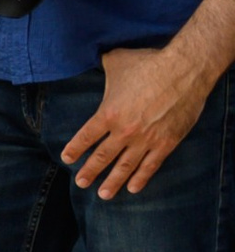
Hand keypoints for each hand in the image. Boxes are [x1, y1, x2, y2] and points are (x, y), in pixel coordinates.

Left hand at [62, 46, 214, 199]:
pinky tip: (133, 188)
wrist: (184, 71)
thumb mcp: (116, 61)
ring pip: (125, 166)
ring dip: (113, 182)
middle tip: (81, 183)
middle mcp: (124, 131)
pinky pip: (151, 165)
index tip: (67, 159)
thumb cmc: (148, 63)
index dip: (76, 149)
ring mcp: (146, 139)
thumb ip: (102, 64)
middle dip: (90, 172)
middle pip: (102, 157)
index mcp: (108, 113)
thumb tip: (94, 56)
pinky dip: (141, 178)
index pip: (86, 137)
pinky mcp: (167, 143)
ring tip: (103, 194)